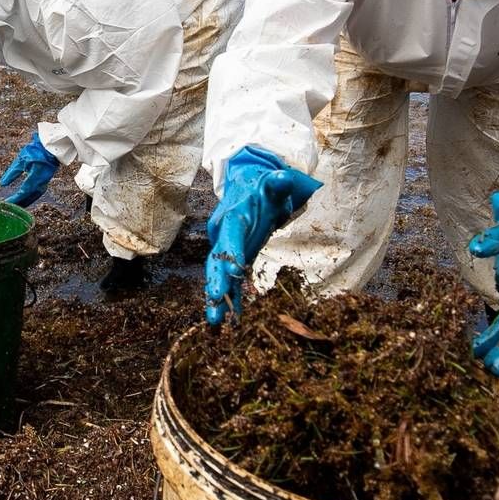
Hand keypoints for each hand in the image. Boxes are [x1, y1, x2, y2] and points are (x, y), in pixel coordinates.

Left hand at [0, 131, 59, 207]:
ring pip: (33, 197)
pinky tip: (24, 198)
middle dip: (18, 204)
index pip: (22, 193)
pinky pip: (36, 194)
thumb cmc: (36, 150)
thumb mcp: (21, 160)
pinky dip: (29, 198)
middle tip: (8, 209)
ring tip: (15, 206)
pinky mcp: (45, 181)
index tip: (5, 204)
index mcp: (35, 178)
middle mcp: (41, 183)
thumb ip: (12, 173)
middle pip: (28, 198)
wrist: (52, 146)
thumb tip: (2, 184)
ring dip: (24, 202)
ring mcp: (44, 183)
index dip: (14, 199)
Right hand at [204, 146, 322, 324]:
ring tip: (215, 321)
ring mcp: (225, 248)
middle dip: (215, 279)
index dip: (232, 251)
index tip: (234, 271)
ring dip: (216, 297)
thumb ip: (278, 182)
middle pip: (217, 259)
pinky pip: (228, 281)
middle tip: (214, 298)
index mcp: (233, 216)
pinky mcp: (232, 259)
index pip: (232, 234)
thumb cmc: (263, 186)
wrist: (247, 186)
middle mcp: (223, 234)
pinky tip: (227, 319)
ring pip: (217, 275)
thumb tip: (284, 177)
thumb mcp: (273, 181)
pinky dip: (228, 299)